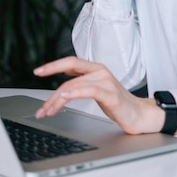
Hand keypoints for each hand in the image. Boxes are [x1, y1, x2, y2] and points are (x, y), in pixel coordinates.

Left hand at [33, 56, 164, 134]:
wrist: (138, 114)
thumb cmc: (117, 103)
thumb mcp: (96, 88)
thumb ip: (82, 81)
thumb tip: (64, 78)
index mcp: (96, 69)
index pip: (71, 62)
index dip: (53, 65)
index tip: (38, 71)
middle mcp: (100, 71)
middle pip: (69, 77)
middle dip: (52, 94)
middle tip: (41, 108)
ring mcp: (106, 82)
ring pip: (74, 86)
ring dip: (57, 100)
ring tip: (48, 112)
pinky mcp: (111, 94)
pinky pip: (88, 90)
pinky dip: (74, 93)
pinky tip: (64, 98)